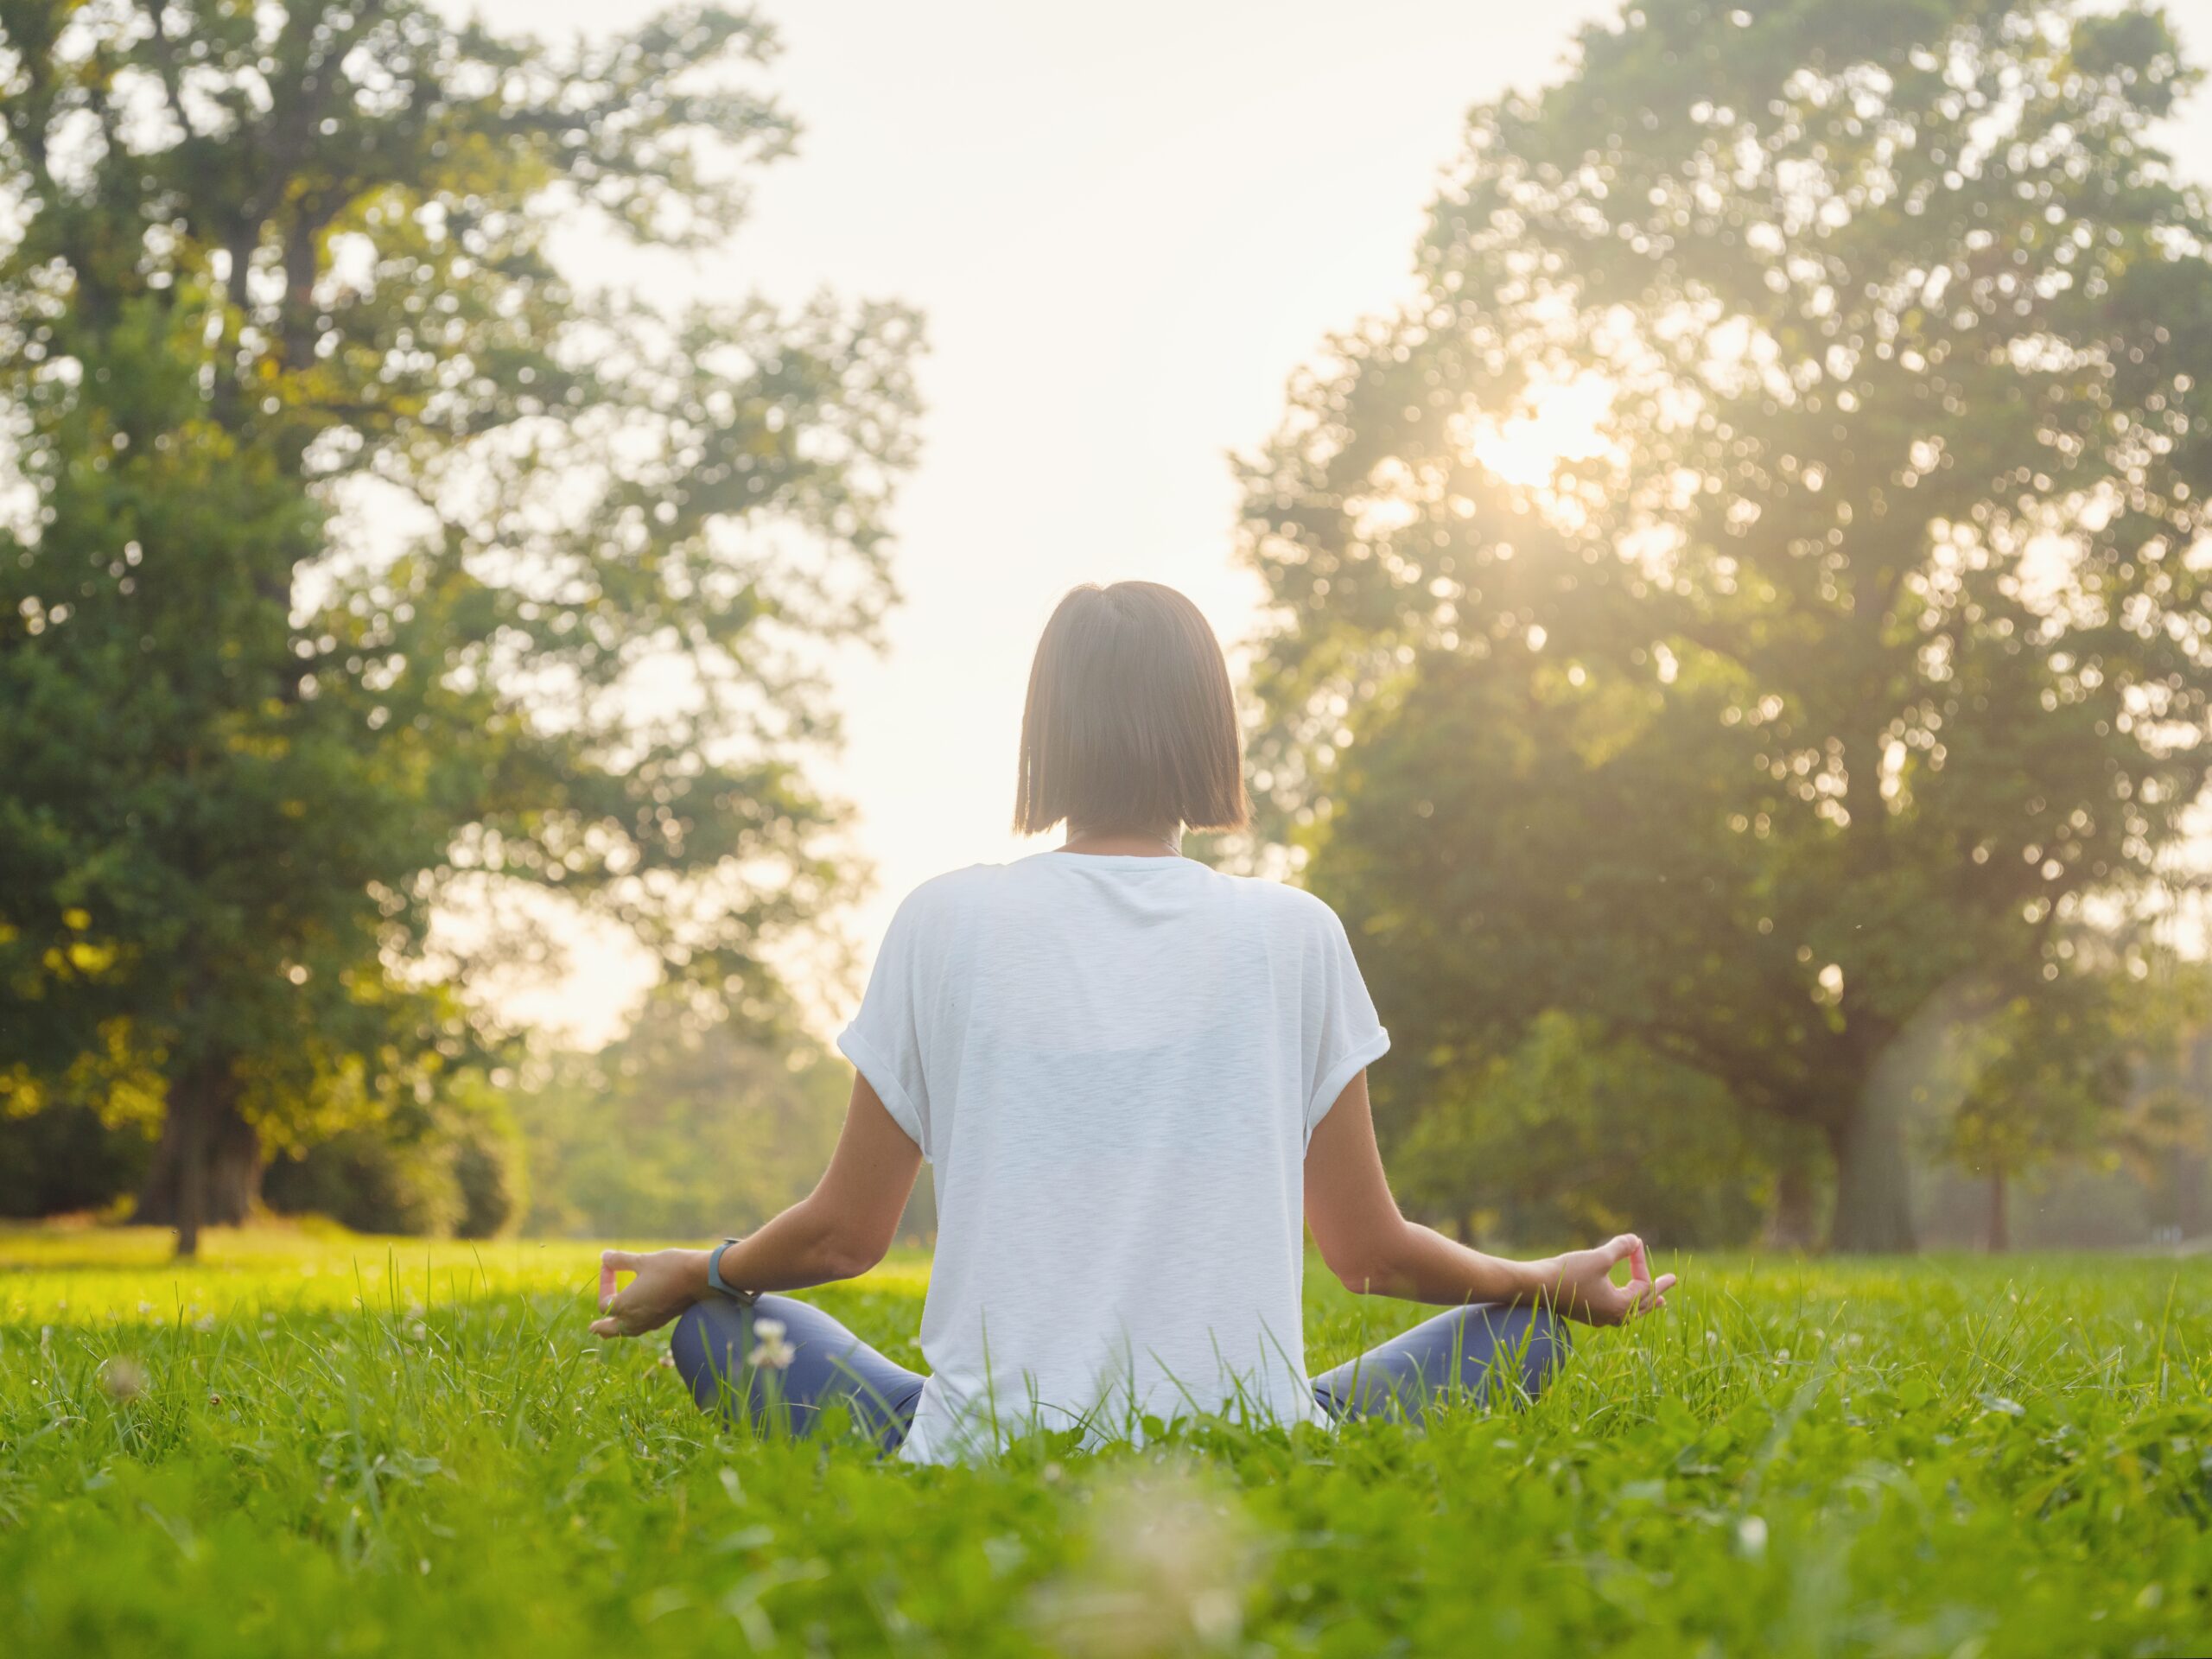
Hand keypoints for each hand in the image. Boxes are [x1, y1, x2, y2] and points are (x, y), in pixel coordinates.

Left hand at [588, 1248, 707, 1337]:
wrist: (702, 1278)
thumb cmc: (671, 1267)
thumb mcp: (643, 1261)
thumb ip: (620, 1261)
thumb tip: (604, 1256)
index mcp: (625, 1306)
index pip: (605, 1302)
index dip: (604, 1283)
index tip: (609, 1264)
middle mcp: (634, 1320)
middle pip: (609, 1330)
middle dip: (601, 1326)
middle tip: (593, 1327)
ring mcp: (649, 1323)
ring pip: (625, 1332)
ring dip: (616, 1328)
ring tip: (613, 1327)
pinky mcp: (662, 1320)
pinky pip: (639, 1328)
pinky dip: (632, 1325)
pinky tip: (637, 1317)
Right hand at [1537, 1234, 1675, 1326]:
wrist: (1536, 1287)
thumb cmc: (1569, 1273)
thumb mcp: (1599, 1257)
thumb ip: (1620, 1248)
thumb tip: (1636, 1240)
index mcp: (1620, 1306)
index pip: (1642, 1284)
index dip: (1640, 1261)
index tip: (1634, 1243)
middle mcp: (1612, 1317)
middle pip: (1643, 1304)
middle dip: (1657, 1290)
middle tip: (1671, 1281)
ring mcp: (1599, 1317)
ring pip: (1630, 1311)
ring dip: (1644, 1302)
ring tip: (1658, 1301)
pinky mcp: (1587, 1313)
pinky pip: (1616, 1311)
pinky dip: (1627, 1304)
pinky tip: (1623, 1301)